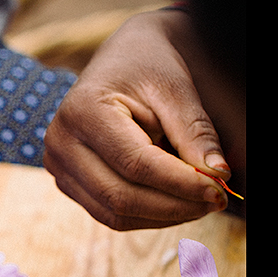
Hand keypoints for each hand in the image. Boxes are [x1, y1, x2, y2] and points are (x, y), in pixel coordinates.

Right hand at [43, 11, 233, 229]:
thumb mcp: (175, 89)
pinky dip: (147, 216)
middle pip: (121, 196)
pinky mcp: (68, 184)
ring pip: (114, 214)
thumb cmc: (148, 67)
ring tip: (199, 202)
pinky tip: (175, 202)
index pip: (136, 164)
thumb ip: (195, 132)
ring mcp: (58, 168)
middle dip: (174, 206)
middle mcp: (60, 144)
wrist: (121, 60)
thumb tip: (218, 176)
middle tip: (216, 201)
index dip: (180, 183)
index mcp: (82, 112)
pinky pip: (109, 214)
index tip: (218, 190)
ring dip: (163, 216)